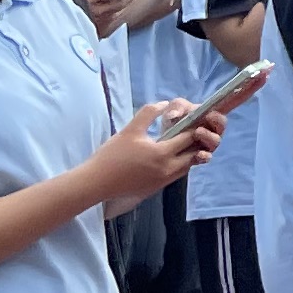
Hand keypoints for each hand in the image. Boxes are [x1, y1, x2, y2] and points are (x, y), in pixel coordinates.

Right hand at [82, 102, 216, 205]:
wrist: (97, 182)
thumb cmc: (112, 155)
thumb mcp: (130, 130)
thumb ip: (148, 114)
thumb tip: (164, 104)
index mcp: (162, 153)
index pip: (188, 138)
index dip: (193, 127)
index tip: (195, 119)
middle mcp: (168, 169)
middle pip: (193, 154)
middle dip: (195, 142)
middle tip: (192, 130)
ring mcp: (163, 181)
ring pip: (187, 166)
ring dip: (189, 155)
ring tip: (183, 142)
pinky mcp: (157, 188)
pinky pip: (177, 175)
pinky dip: (180, 165)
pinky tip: (171, 156)